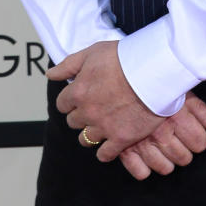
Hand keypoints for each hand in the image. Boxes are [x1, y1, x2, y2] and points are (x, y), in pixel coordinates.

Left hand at [51, 41, 163, 160]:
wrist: (155, 69)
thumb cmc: (126, 57)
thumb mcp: (93, 52)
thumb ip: (68, 65)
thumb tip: (50, 74)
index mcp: (78, 91)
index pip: (62, 104)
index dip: (72, 100)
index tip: (82, 96)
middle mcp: (87, 112)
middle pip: (73, 122)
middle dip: (82, 115)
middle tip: (96, 107)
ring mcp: (104, 127)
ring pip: (85, 139)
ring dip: (91, 132)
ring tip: (104, 124)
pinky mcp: (121, 138)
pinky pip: (105, 154)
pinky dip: (106, 151)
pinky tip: (111, 143)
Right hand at [119, 92, 205, 180]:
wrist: (123, 79)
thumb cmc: (156, 86)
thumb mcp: (184, 94)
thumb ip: (204, 113)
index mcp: (177, 118)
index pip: (199, 143)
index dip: (198, 139)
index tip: (192, 133)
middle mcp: (160, 133)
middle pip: (183, 159)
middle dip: (184, 151)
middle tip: (177, 140)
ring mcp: (141, 144)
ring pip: (164, 169)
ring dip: (166, 161)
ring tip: (162, 147)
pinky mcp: (124, 150)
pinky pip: (141, 173)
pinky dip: (144, 167)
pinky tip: (146, 155)